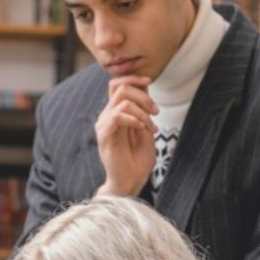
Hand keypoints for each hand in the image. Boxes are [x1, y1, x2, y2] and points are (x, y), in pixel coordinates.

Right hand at [94, 76, 157, 196]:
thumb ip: (143, 108)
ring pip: (121, 100)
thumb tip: (145, 84)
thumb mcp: (145, 128)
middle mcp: (106, 116)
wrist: (131, 181)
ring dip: (142, 111)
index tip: (149, 81)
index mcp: (114, 113)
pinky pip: (117, 115)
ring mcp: (103, 125)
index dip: (133, 78)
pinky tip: (143, 128)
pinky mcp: (104, 135)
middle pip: (120, 87)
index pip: (117, 84)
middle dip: (143, 96)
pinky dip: (134, 118)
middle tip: (156, 112)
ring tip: (151, 126)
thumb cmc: (138, 159)